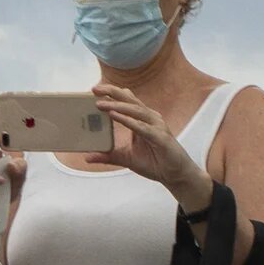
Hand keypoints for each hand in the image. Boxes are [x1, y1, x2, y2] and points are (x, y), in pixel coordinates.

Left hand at [92, 85, 209, 211]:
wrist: (175, 175)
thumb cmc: (154, 162)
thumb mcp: (126, 158)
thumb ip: (108, 155)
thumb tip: (88, 157)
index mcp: (143, 119)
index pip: (126, 101)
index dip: (112, 93)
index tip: (94, 90)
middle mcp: (150, 118)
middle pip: (130, 100)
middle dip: (112, 93)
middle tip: (94, 89)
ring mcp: (156, 126)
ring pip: (135, 111)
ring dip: (117, 106)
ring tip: (100, 104)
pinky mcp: (160, 138)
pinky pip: (141, 127)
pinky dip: (128, 121)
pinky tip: (115, 116)